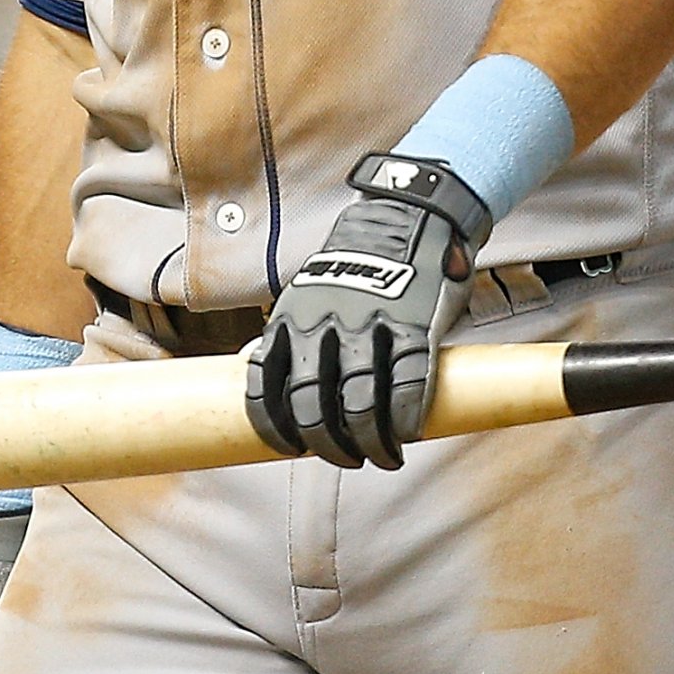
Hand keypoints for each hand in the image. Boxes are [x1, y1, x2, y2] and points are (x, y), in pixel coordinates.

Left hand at [245, 153, 492, 468]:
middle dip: (327, 445)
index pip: (265, 387)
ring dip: (369, 443)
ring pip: (361, 404)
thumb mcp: (308, 290)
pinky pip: (408, 385)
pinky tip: (406, 435)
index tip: (291, 448)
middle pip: (313, 405)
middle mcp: (325, 324)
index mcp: (291, 317)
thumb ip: (289, 330)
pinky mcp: (414, 325)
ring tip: (380, 456)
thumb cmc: (355, 264)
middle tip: (345, 458)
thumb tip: (258, 369)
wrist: (408, 215)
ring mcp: (371, 325)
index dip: (274, 429)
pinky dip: (405, 419)